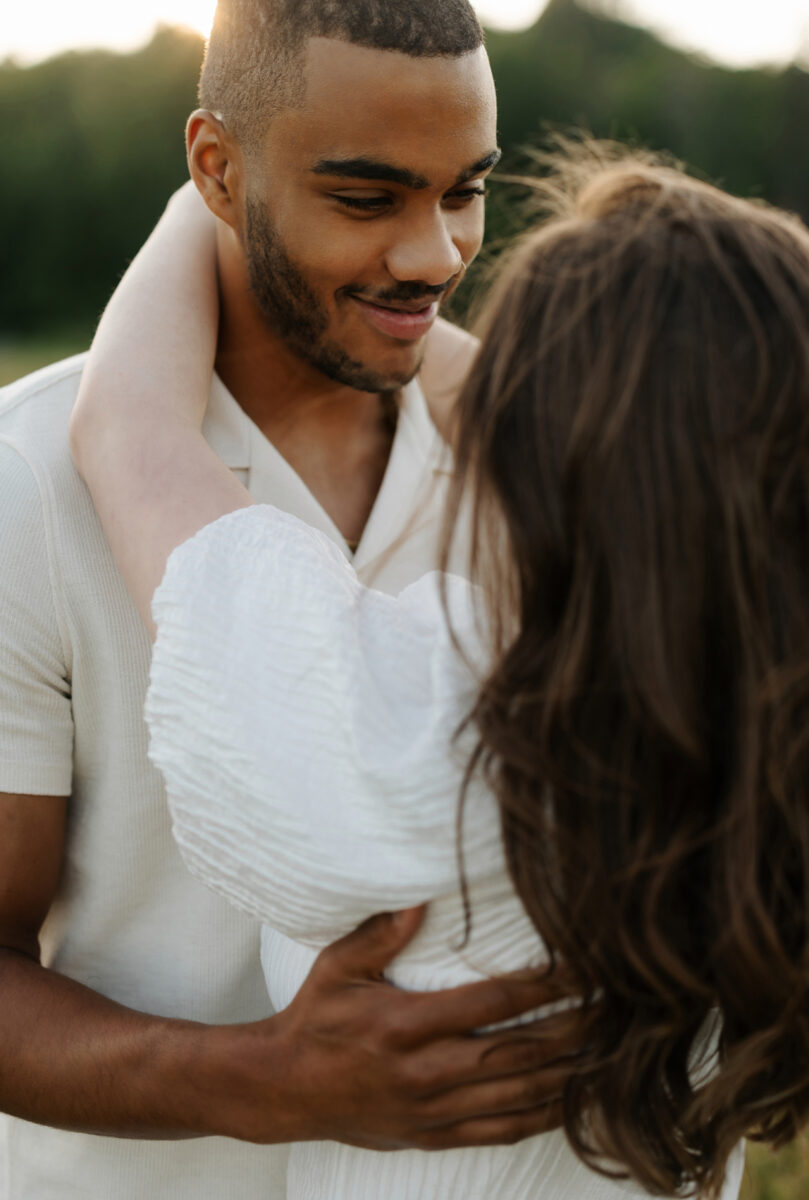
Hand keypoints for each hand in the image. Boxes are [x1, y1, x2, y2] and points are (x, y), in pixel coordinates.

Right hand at [212, 907, 583, 1149]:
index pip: (492, 1003)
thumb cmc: (314, 1020)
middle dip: (575, 1030)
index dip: (543, 986)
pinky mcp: (433, 1136)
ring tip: (613, 1055)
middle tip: (618, 1010)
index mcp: (403, 1026)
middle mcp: (424, 1072)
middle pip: (518, 1053)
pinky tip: (573, 1103)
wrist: (283, 1090)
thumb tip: (421, 897)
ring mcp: (432, 1111)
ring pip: (518, 1097)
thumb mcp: (336, 967)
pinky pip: (500, 1132)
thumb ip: (380, 933)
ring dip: (570, 1076)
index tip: (582, 968)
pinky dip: (542, 1119)